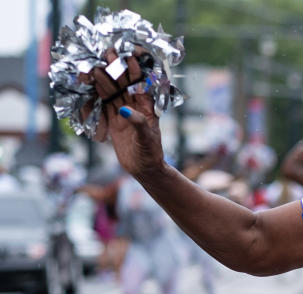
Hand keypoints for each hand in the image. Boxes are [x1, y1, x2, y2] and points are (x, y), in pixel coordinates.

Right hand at [82, 49, 165, 178]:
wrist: (144, 169)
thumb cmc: (150, 153)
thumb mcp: (146, 138)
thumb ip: (137, 122)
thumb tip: (123, 110)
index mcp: (147, 107)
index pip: (140, 84)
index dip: (134, 70)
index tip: (126, 56)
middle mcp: (135, 107)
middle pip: (124, 84)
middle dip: (116, 70)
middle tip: (106, 55)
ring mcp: (123, 113)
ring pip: (112, 93)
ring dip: (104, 80)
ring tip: (94, 67)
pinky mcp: (113, 121)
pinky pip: (104, 105)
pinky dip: (97, 95)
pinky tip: (90, 84)